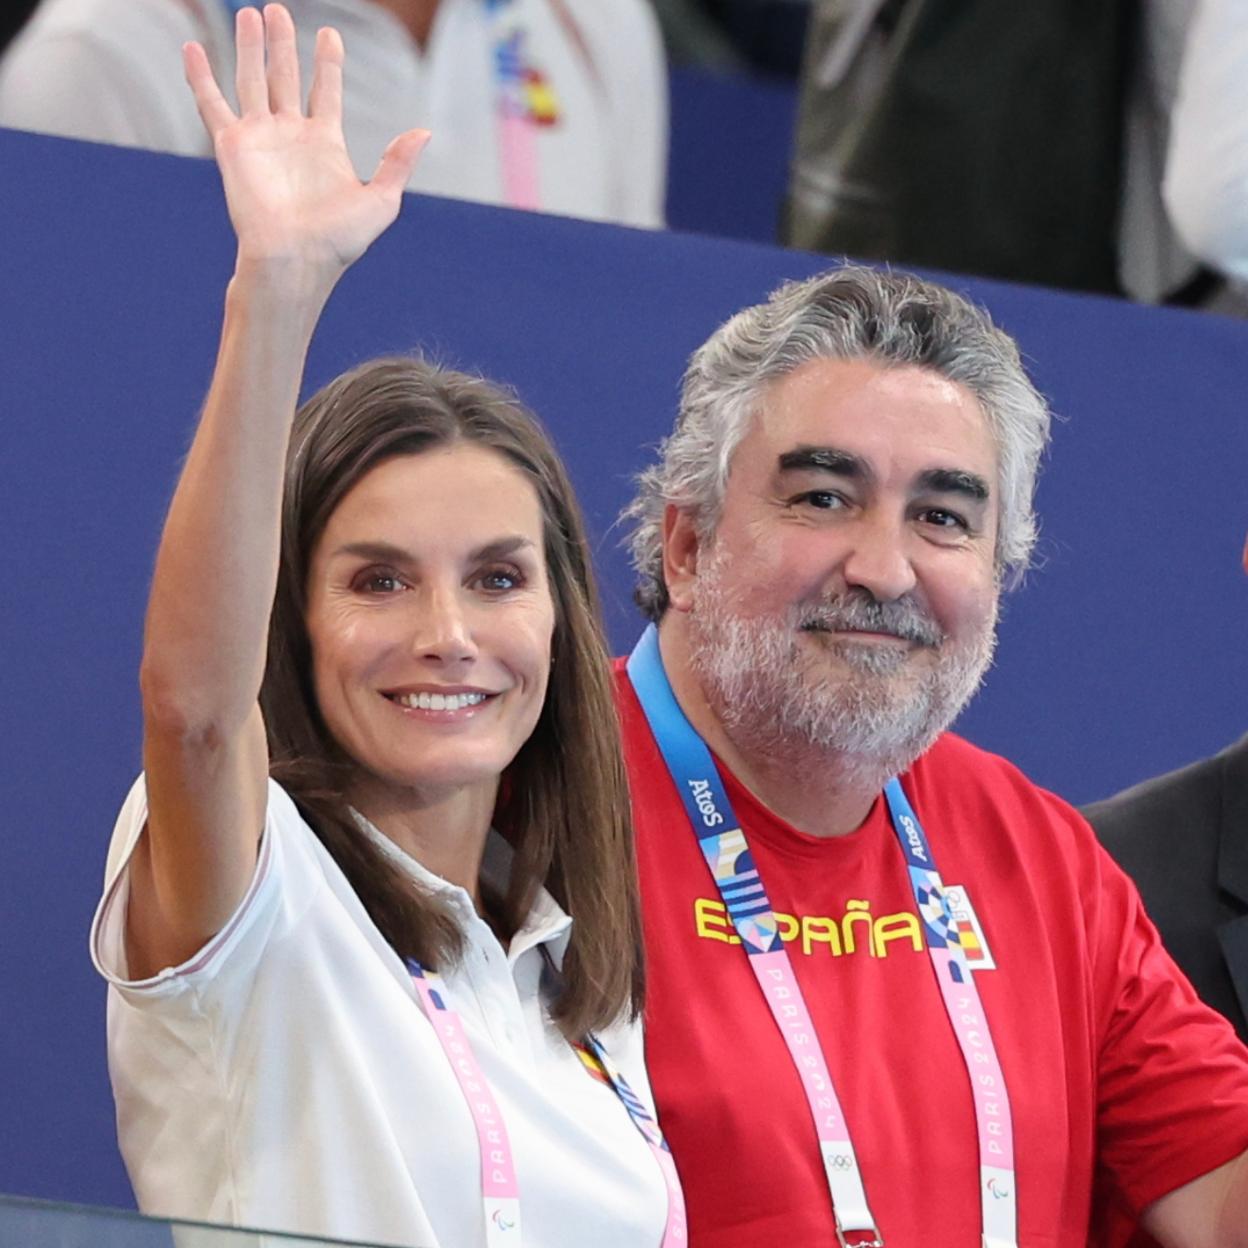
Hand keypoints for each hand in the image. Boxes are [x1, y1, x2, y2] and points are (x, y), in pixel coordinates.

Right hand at [183, 3, 428, 272]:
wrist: (296, 259)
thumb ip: (398, 163)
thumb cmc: (338, 240)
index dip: (328, 63)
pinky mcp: (232, 146)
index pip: (326, 92)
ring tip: (250, 12)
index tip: (329, 34)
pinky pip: (211, 102)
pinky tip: (192, 47)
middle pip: (285, 77)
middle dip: (283, 44)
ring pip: (251, 79)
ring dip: (250, 46)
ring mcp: (260, 138)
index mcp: (325, 145)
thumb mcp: (382, 201)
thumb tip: (423, 132)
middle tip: (278, 9)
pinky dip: (199, 75)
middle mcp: (291, 136)